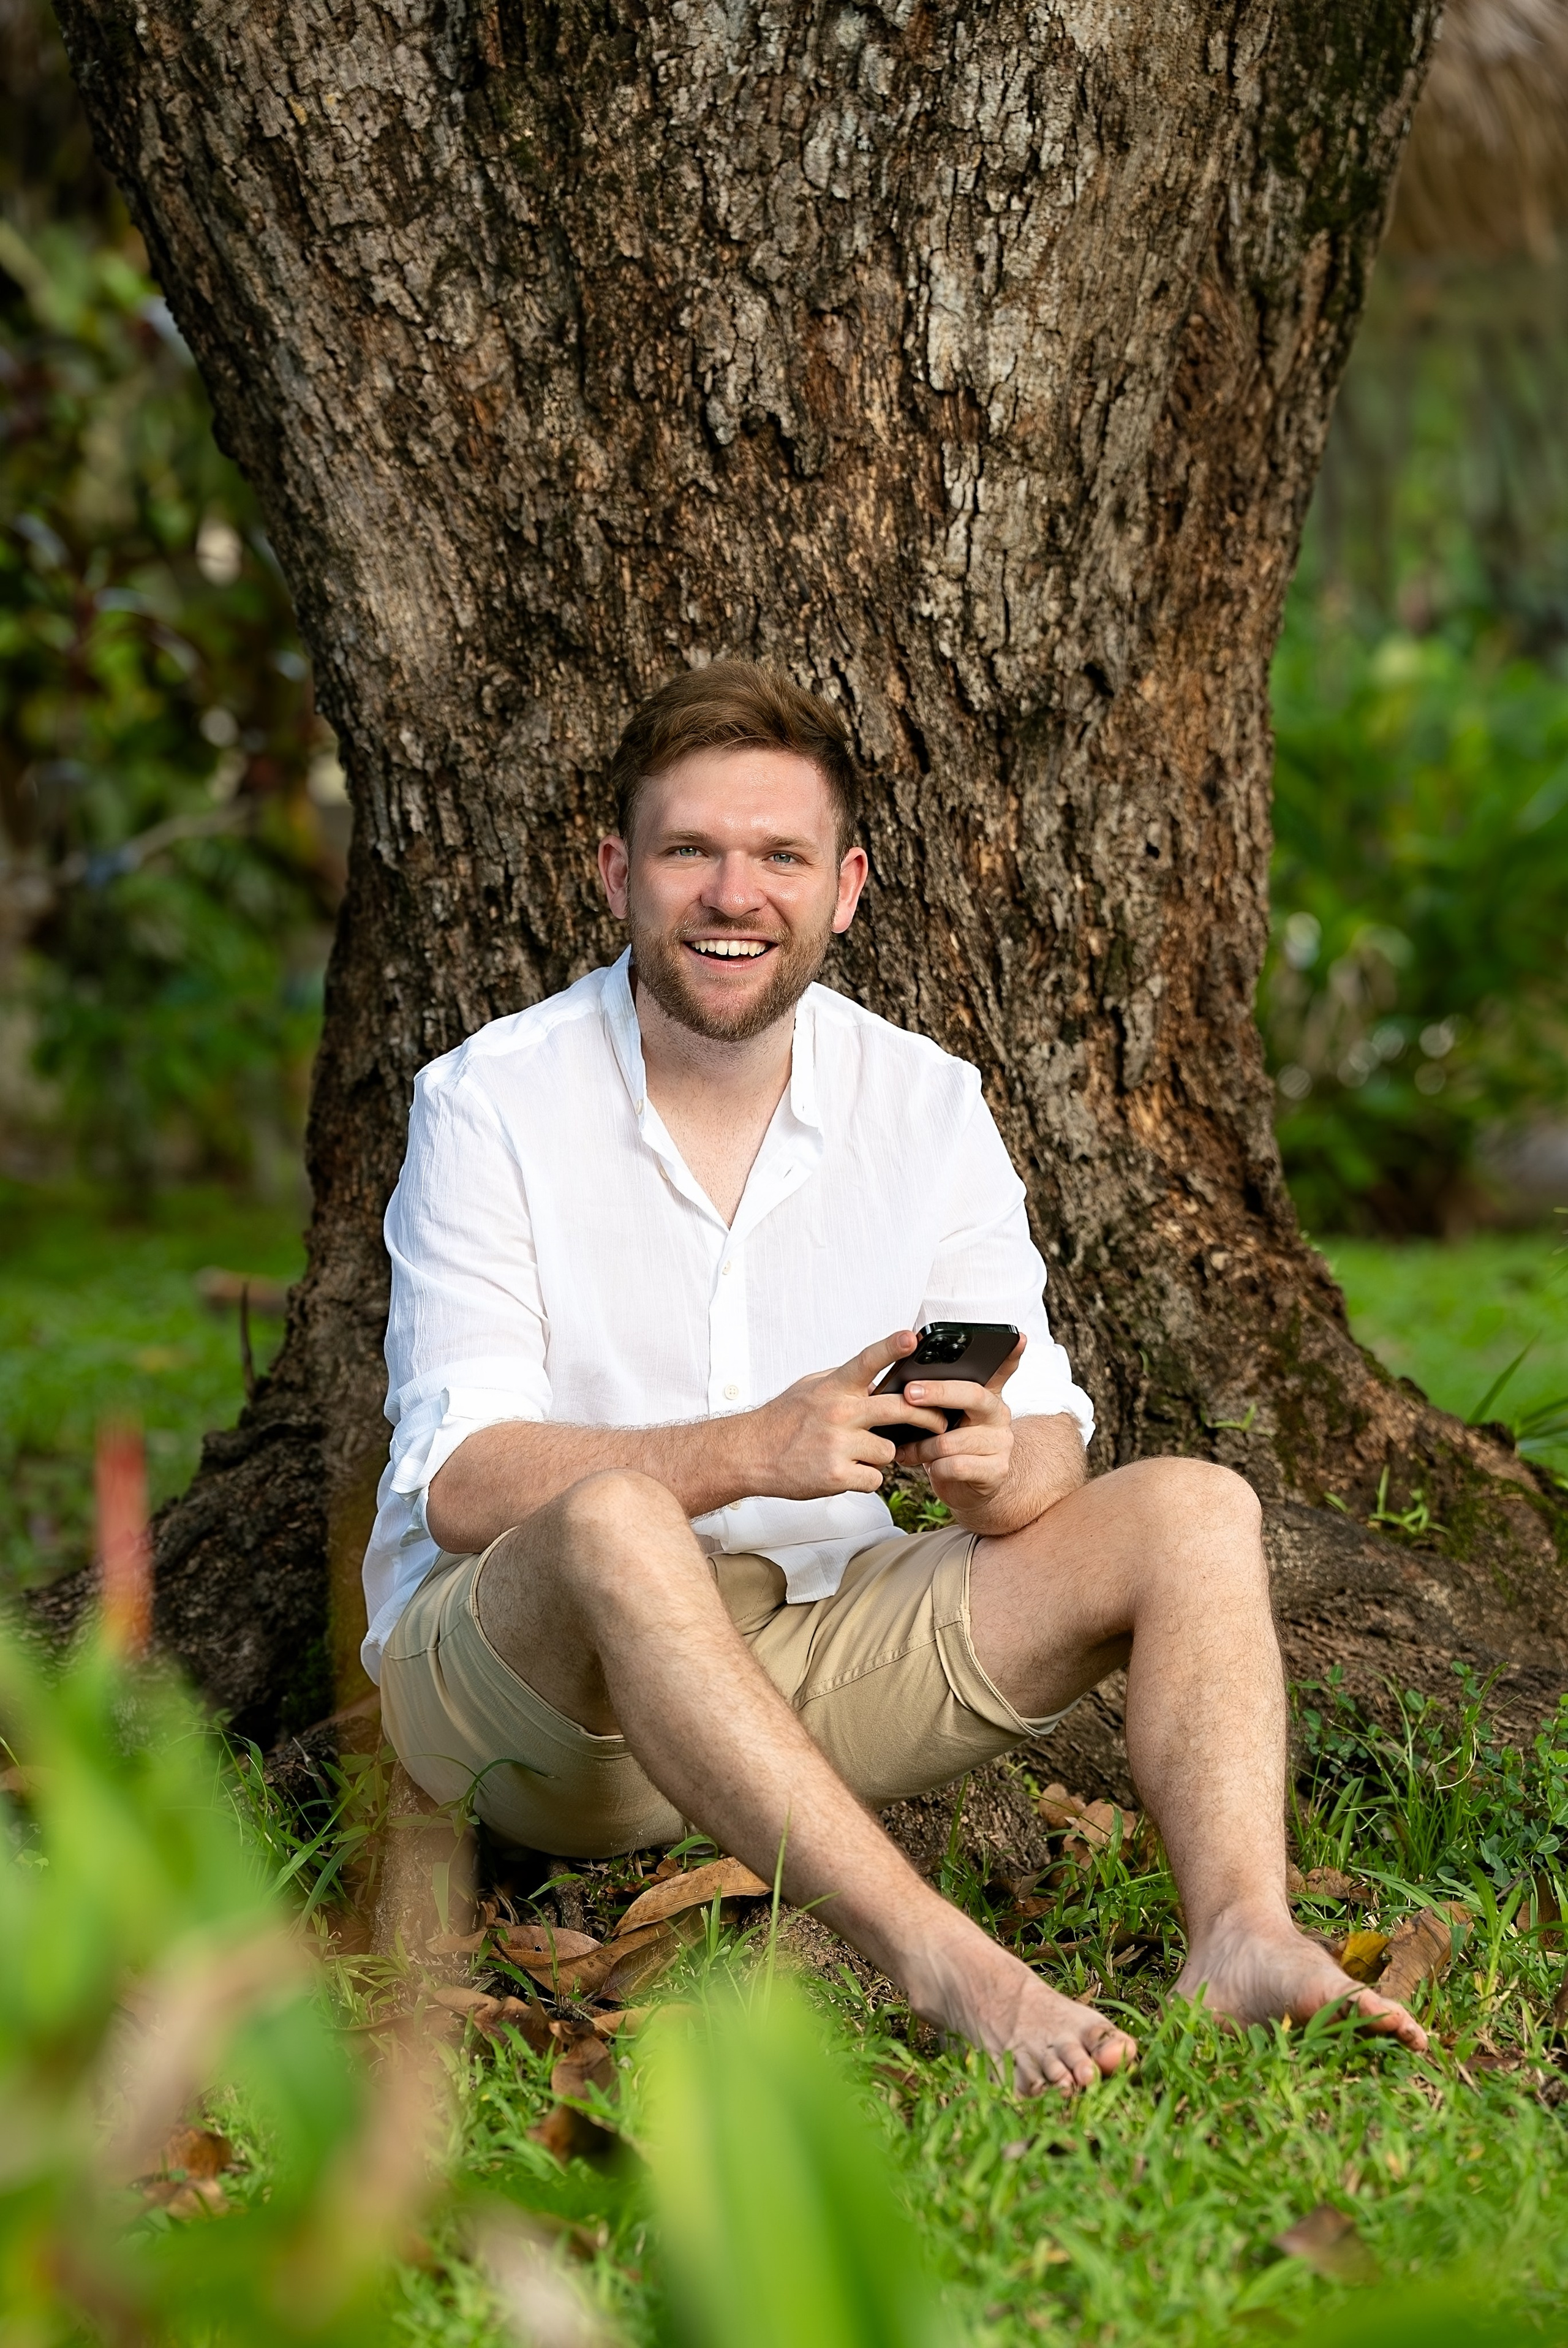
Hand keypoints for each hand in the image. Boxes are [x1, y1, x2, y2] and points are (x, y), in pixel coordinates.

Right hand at [743, 1330, 948, 1500]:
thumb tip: (878, 1379)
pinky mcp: (836, 1475)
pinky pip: (874, 1478)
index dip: (892, 1347)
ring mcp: (838, 1445)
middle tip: (941, 1422)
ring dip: (883, 1455)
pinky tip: (848, 1471)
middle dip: (928, 1417)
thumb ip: (846, 1382)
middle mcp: (838, 1412)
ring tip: (859, 1453)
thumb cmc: (784, 1419)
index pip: (867, 1361)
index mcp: (834, 1387)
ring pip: (889, 1451)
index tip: (913, 1338)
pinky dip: (866, 1478)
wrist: (752, 1454)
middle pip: (899, 1409)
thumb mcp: (812, 1387)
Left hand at [895, 1336, 1025, 1519]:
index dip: (1011, 1353)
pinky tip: (927, 1469)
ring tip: (906, 1449)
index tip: (1017, 1335)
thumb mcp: (945, 1418)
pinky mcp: (996, 1470)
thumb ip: (933, 1398)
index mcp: (986, 1394)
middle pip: (973, 1394)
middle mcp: (999, 1413)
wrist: (967, 1488)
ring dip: (924, 1446)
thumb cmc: (949, 1446)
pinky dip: (935, 1468)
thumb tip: (899, 1382)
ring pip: (953, 1439)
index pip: (1003, 1368)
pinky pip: (958, 1465)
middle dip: (938, 1392)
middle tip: (910, 1392)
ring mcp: (1001, 1442)